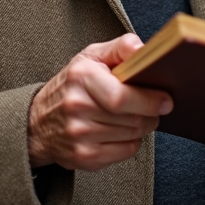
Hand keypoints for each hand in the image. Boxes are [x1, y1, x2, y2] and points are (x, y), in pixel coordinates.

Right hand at [28, 34, 171, 171]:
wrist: (38, 123)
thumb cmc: (72, 85)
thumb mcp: (91, 57)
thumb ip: (120, 47)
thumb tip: (142, 49)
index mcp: (81, 77)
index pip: (122, 97)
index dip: (149, 100)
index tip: (166, 100)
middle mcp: (76, 107)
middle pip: (133, 118)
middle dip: (150, 113)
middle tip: (154, 108)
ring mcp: (79, 135)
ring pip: (133, 135)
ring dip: (142, 127)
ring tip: (133, 116)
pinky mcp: (85, 157)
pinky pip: (126, 151)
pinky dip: (131, 142)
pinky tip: (120, 132)